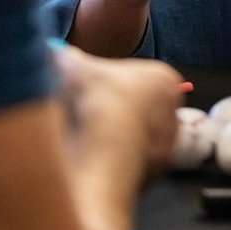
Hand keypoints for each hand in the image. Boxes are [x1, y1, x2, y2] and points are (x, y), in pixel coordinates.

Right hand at [53, 43, 182, 174]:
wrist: (103, 149)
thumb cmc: (98, 99)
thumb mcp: (76, 67)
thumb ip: (69, 58)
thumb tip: (57, 53)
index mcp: (164, 80)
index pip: (144, 78)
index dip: (116, 83)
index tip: (97, 89)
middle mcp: (173, 112)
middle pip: (143, 108)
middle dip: (121, 111)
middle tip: (92, 114)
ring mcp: (166, 146)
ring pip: (139, 137)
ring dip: (119, 138)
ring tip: (91, 137)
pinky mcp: (155, 176)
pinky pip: (133, 164)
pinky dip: (117, 162)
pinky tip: (96, 158)